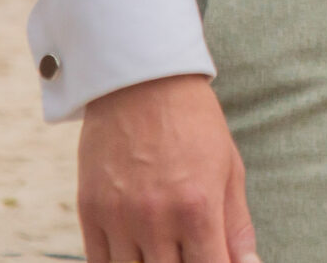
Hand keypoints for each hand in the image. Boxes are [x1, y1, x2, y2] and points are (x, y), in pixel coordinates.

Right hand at [78, 73, 257, 262]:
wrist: (142, 81)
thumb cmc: (195, 123)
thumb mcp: (229, 168)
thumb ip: (237, 225)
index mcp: (197, 207)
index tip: (215, 260)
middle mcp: (156, 218)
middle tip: (189, 250)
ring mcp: (119, 218)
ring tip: (165, 249)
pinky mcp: (90, 212)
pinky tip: (136, 255)